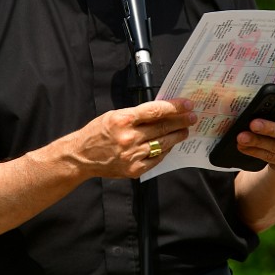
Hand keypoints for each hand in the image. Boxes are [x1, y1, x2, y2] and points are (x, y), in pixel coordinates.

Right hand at [71, 98, 195, 178]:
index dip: (175, 107)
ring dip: (177, 136)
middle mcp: (129, 137)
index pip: (156, 111)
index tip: (187, 104)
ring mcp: (132, 155)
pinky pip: (157, 159)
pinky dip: (165, 151)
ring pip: (163, 144)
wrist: (82, 156)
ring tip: (184, 131)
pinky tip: (170, 145)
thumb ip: (136, 115)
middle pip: (163, 127)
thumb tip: (161, 112)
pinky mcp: (134, 169)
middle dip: (181, 121)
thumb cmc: (97, 133)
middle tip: (192, 118)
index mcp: (123, 120)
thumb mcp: (114, 115)